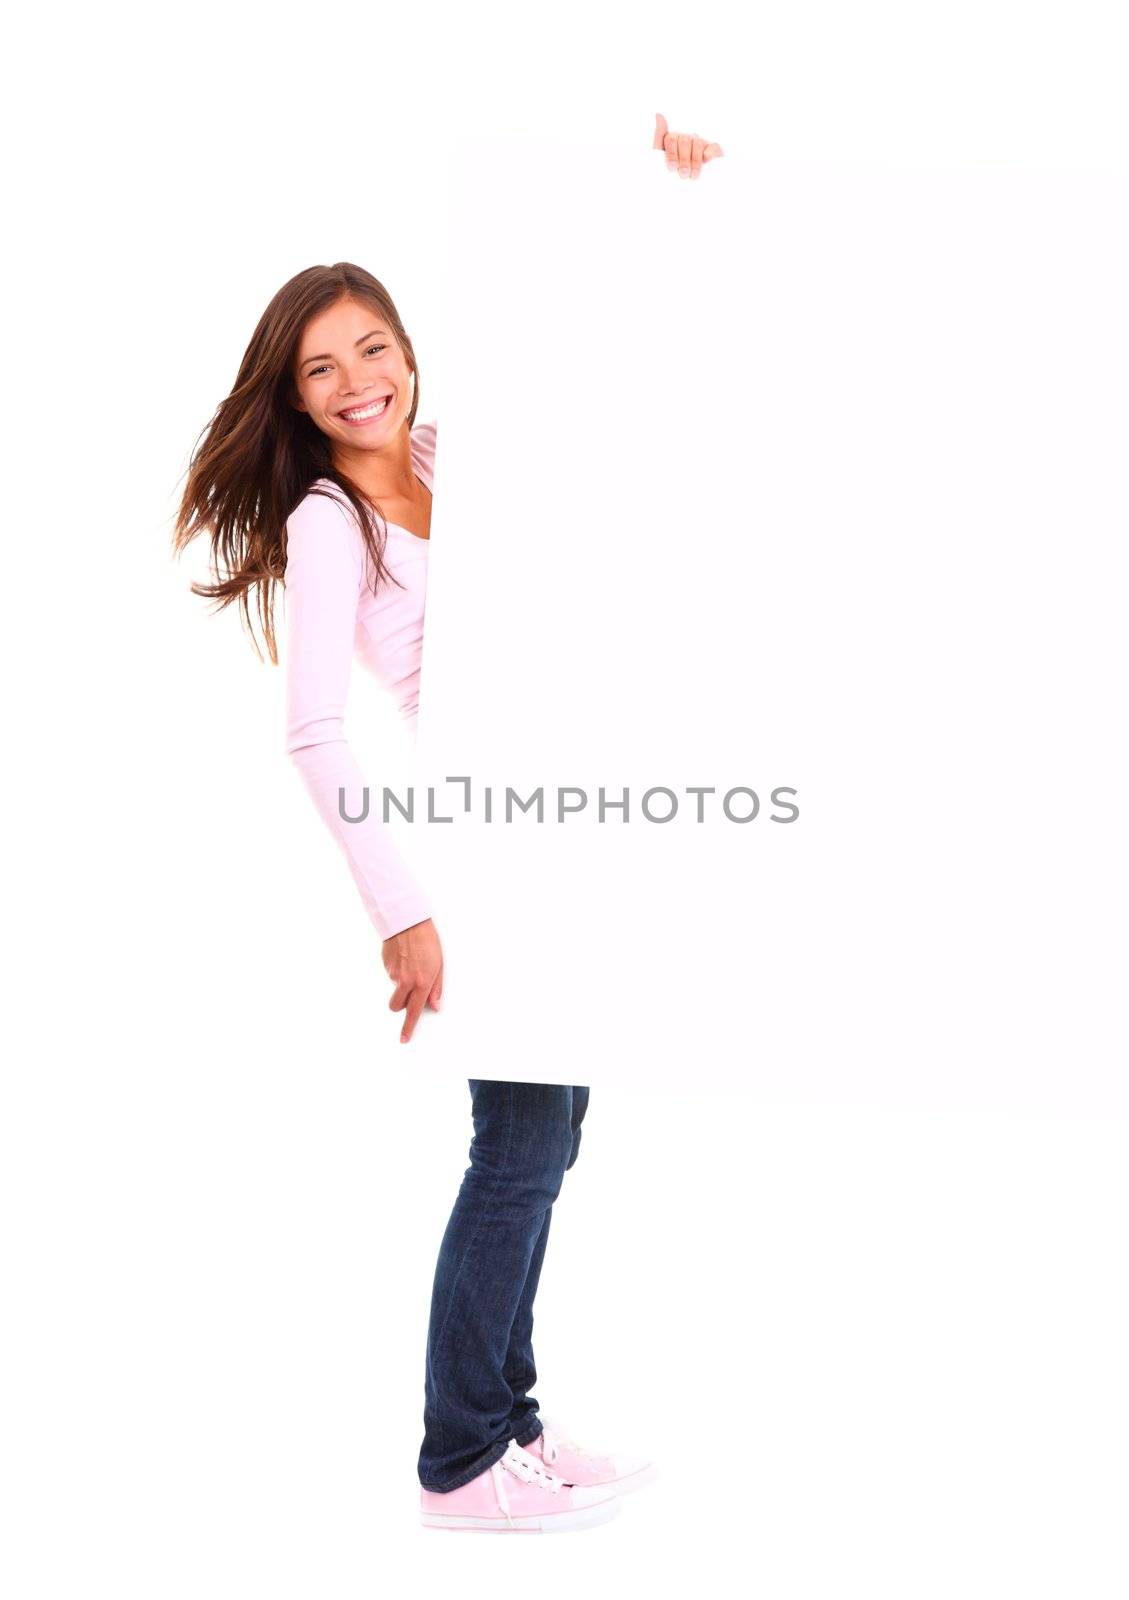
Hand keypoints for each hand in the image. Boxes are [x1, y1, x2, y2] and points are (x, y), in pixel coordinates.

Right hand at [383, 917, 443, 1043]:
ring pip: (394, 989)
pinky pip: (391, 974)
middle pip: (397, 1006)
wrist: (408, 922)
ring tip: (411, 964)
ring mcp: (393, 974)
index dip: (408, 1027)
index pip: (414, 1012)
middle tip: (409, 992)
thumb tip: (436, 1005)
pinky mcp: (386, 966)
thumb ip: (436, 988)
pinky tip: (404, 957)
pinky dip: (397, 970)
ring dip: (400, 984)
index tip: (404, 1038)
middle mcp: (406, 981)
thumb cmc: (427, 941)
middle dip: (401, 1005)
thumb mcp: (440, 965)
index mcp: (422, 982)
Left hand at [652, 112, 722, 178]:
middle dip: (683, 159)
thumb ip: (659, 138)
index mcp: (674, 139)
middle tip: (683, 174)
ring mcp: (701, 143)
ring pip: (698, 144)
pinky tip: (706, 161)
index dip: (671, 153)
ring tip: (693, 176)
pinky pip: (714, 147)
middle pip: (684, 141)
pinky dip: (710, 153)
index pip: (671, 139)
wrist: (687, 189)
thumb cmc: (673, 173)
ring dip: (695, 161)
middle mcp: (687, 139)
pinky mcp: (713, 150)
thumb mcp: (661, 158)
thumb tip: (659, 115)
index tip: (672, 168)